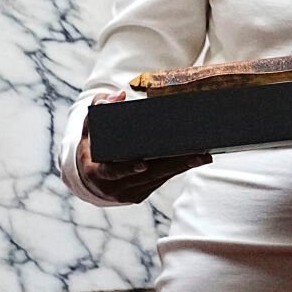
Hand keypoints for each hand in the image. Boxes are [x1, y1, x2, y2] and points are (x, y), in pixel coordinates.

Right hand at [76, 92, 210, 203]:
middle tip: (197, 155)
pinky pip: (159, 183)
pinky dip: (175, 172)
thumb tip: (119, 96)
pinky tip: (192, 162)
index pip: (114, 171)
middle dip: (172, 165)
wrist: (88, 177)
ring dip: (180, 168)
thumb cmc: (92, 147)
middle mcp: (112, 187)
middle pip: (147, 176)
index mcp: (97, 171)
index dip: (129, 167)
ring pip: (157, 180)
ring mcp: (126, 193)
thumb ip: (98, 109)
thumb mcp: (90, 128)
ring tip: (203, 156)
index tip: (144, 163)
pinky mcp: (138, 195)